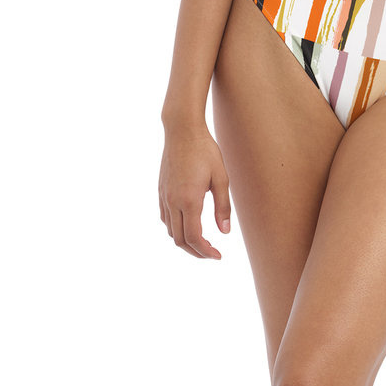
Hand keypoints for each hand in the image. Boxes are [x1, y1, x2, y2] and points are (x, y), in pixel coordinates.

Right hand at [158, 127, 230, 258]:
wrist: (182, 130)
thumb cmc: (205, 150)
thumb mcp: (221, 177)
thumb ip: (223, 207)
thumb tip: (224, 232)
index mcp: (189, 200)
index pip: (194, 237)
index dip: (206, 251)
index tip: (218, 256)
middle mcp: (172, 201)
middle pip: (179, 240)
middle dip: (195, 251)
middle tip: (212, 254)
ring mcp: (164, 196)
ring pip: (170, 231)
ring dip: (184, 241)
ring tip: (201, 242)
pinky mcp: (161, 190)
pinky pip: (165, 218)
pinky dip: (175, 228)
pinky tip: (187, 224)